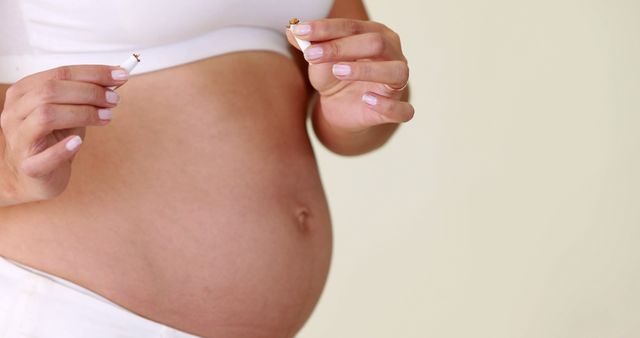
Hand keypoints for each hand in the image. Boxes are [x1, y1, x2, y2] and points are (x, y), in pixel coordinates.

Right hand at [0, 65, 127, 203]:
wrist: (36, 175)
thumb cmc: (53, 139)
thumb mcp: (70, 111)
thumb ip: (86, 95)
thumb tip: (115, 77)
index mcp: (24, 92)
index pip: (60, 73)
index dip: (93, 73)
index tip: (120, 75)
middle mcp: (15, 112)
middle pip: (50, 91)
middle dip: (89, 92)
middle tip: (114, 100)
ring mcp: (18, 139)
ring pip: (46, 116)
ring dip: (82, 114)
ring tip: (107, 117)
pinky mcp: (28, 165)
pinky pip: (43, 156)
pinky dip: (62, 149)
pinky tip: (78, 142)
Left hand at [287, 18, 413, 132]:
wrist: (341, 109)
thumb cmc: (335, 76)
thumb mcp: (319, 59)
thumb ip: (309, 44)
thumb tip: (291, 30)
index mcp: (376, 34)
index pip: (352, 26)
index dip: (325, 29)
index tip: (299, 32)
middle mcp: (393, 54)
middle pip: (375, 43)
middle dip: (341, 47)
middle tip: (312, 55)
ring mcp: (398, 82)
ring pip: (396, 71)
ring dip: (366, 70)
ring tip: (338, 71)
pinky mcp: (397, 107)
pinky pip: (403, 109)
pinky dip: (387, 106)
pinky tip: (367, 100)